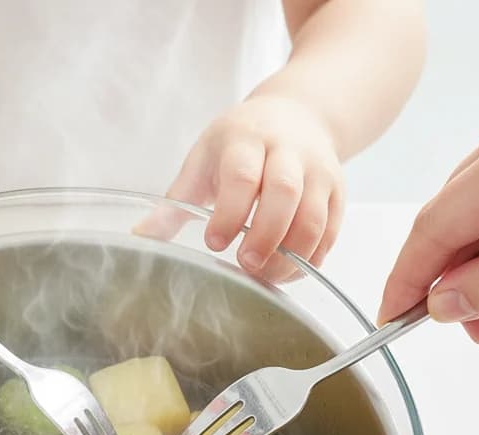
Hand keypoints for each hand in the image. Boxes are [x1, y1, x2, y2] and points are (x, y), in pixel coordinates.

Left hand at [165, 95, 344, 276]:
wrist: (298, 114)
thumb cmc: (242, 142)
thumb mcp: (204, 160)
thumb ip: (175, 201)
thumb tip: (141, 238)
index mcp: (247, 139)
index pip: (242, 175)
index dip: (230, 213)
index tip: (214, 241)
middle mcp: (288, 150)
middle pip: (285, 193)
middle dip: (265, 236)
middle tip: (246, 265)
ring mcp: (318, 170)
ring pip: (314, 216)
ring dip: (291, 255)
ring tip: (267, 276)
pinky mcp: (337, 191)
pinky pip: (331, 230)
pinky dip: (312, 257)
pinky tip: (288, 271)